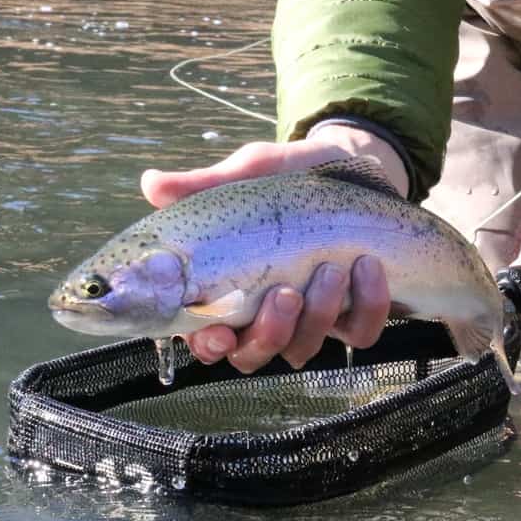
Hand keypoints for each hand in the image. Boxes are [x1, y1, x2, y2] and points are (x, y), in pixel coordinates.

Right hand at [139, 125, 404, 371]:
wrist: (353, 164)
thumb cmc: (289, 176)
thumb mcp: (250, 172)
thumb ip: (204, 185)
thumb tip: (151, 184)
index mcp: (228, 287)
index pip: (206, 336)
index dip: (208, 344)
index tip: (220, 333)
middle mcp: (265, 313)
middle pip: (253, 355)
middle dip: (270, 333)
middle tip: (286, 293)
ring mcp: (311, 319)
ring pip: (303, 350)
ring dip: (318, 316)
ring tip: (332, 269)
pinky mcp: (355, 314)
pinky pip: (360, 333)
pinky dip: (367, 305)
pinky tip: (368, 266)